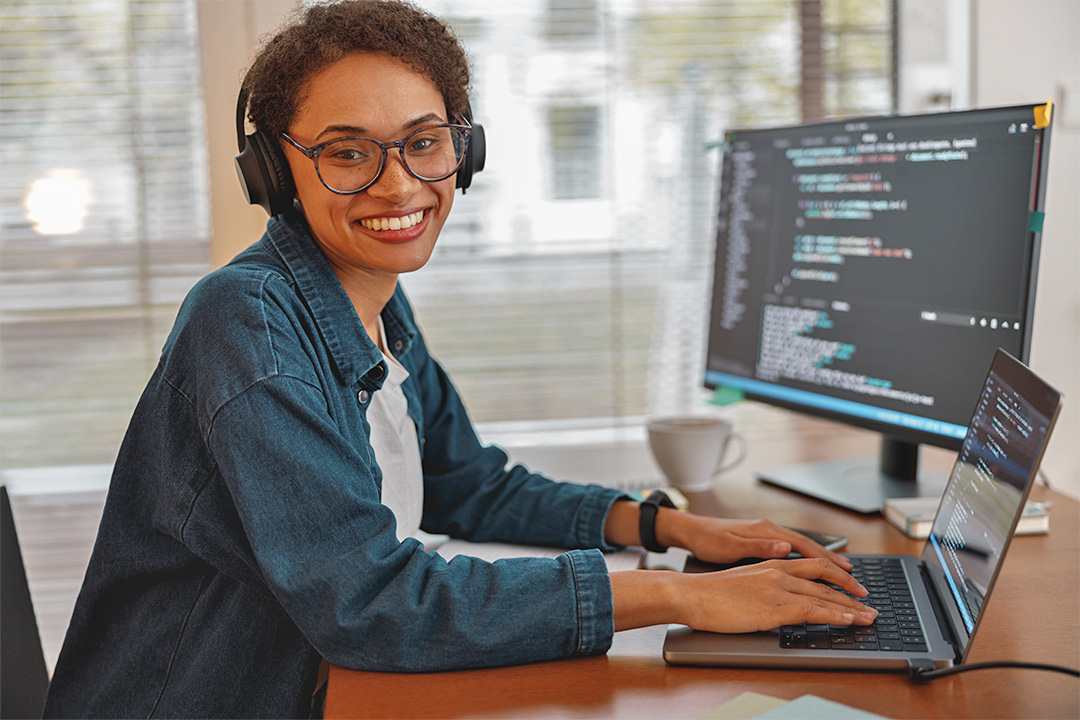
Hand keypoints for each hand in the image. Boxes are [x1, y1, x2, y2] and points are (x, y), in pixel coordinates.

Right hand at [610, 558, 875, 632]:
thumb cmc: (710, 592)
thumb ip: (764, 586)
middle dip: (850, 591)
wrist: (691, 594)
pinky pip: (813, 611)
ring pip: (824, 595)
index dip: (836, 574)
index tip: (852, 583)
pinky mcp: (775, 607)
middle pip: (825, 577)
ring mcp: (778, 588)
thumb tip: (777, 599)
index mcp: (771, 562)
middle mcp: (779, 570)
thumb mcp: (743, 582)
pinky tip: (849, 620)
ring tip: (868, 616)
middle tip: (869, 602)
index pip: (813, 564)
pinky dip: (836, 616)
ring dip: (850, 607)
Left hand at [658, 511, 853, 570]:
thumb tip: (785, 547)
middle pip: (810, 547)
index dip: (828, 561)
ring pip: (803, 549)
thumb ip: (757, 547)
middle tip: (855, 580)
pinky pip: (793, 552)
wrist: (690, 531)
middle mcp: (770, 530)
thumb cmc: (707, 540)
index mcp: (766, 531)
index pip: (805, 546)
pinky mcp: (762, 542)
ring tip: (844, 575)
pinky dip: (808, 561)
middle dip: (834, 563)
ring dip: (824, 562)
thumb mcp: (729, 546)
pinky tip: (813, 571)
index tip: (847, 573)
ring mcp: (767, 535)